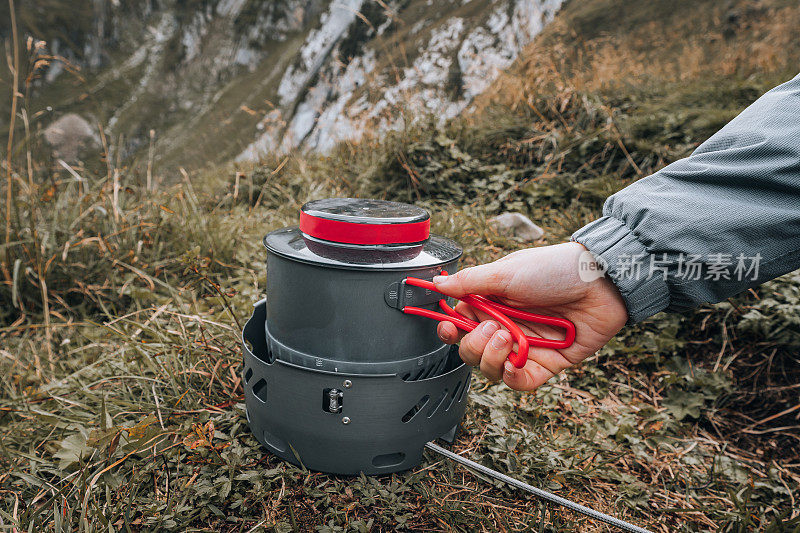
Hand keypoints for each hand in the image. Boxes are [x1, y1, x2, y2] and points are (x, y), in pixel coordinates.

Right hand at [433, 242, 627, 390]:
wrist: (600, 281)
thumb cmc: (555, 269)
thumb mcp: (506, 272)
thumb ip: (469, 282)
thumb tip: (438, 285)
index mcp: (492, 303)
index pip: (461, 324)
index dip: (451, 331)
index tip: (449, 328)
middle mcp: (505, 326)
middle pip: (473, 351)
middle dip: (473, 345)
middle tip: (490, 329)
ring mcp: (525, 347)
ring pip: (493, 370)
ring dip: (492, 358)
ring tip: (506, 337)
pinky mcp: (547, 363)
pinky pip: (521, 382)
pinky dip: (512, 378)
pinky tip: (513, 364)